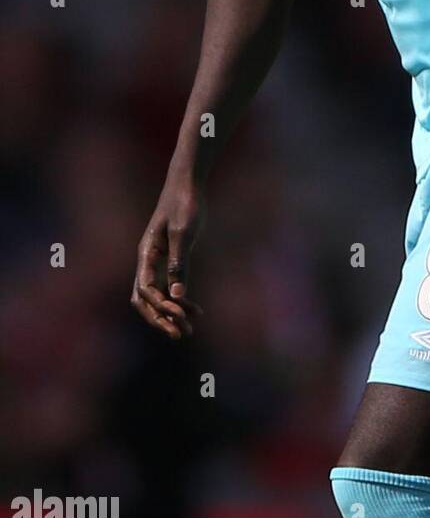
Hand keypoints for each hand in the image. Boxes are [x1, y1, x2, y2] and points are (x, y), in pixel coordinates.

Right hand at [131, 179, 205, 338]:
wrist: (187, 183)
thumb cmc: (185, 203)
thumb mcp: (184, 232)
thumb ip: (180, 263)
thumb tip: (178, 296)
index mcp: (146, 254)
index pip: (146, 290)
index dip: (162, 306)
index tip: (182, 314)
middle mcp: (147, 260)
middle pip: (145, 299)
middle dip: (160, 319)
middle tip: (181, 334)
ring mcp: (156, 261)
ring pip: (156, 296)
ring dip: (170, 314)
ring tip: (190, 329)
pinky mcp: (169, 259)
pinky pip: (168, 287)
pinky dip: (179, 300)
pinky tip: (196, 310)